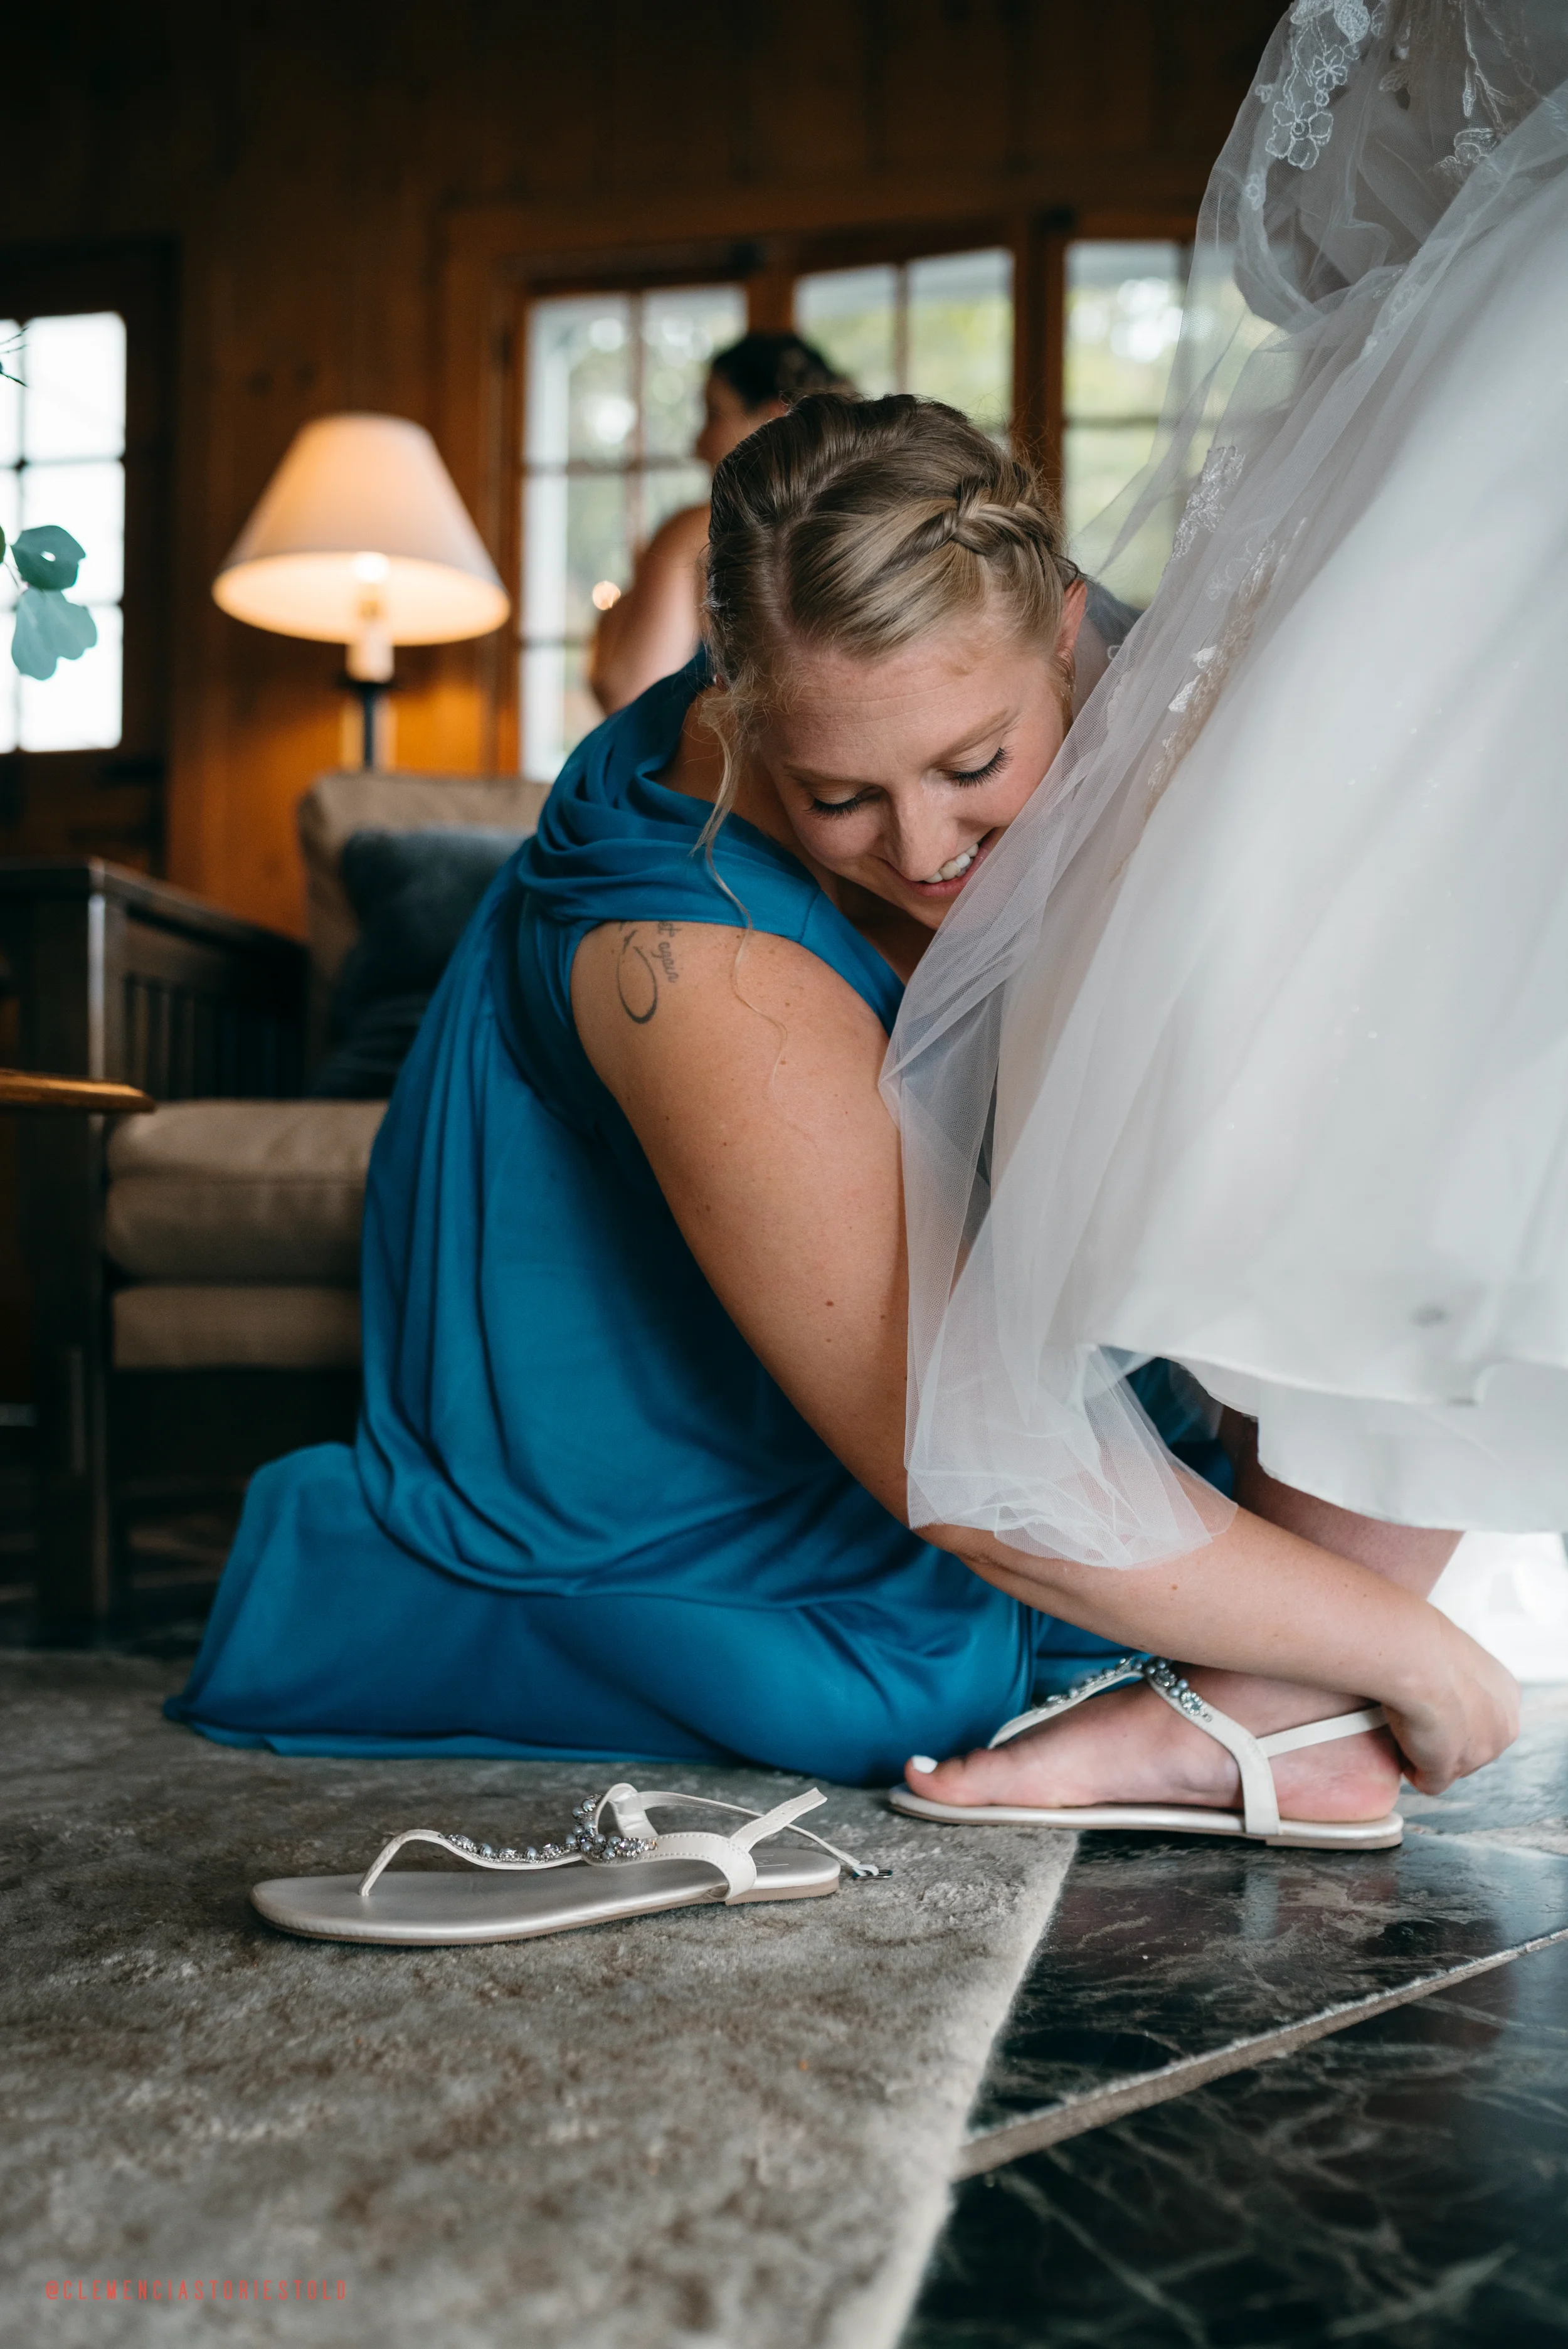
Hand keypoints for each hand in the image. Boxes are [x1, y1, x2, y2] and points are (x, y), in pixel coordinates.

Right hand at [1382, 1611, 1519, 1793]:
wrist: (1416, 1656)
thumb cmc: (1426, 1646)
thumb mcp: (1453, 1657)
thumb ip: (1457, 1682)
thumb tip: (1435, 1691)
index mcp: (1507, 1695)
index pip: (1482, 1719)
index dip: (1453, 1715)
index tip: (1433, 1704)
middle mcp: (1503, 1726)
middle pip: (1469, 1746)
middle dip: (1442, 1737)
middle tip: (1416, 1715)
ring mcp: (1481, 1754)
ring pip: (1448, 1763)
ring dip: (1425, 1749)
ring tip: (1406, 1721)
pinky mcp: (1450, 1771)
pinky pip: (1426, 1780)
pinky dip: (1408, 1765)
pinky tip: (1399, 1739)